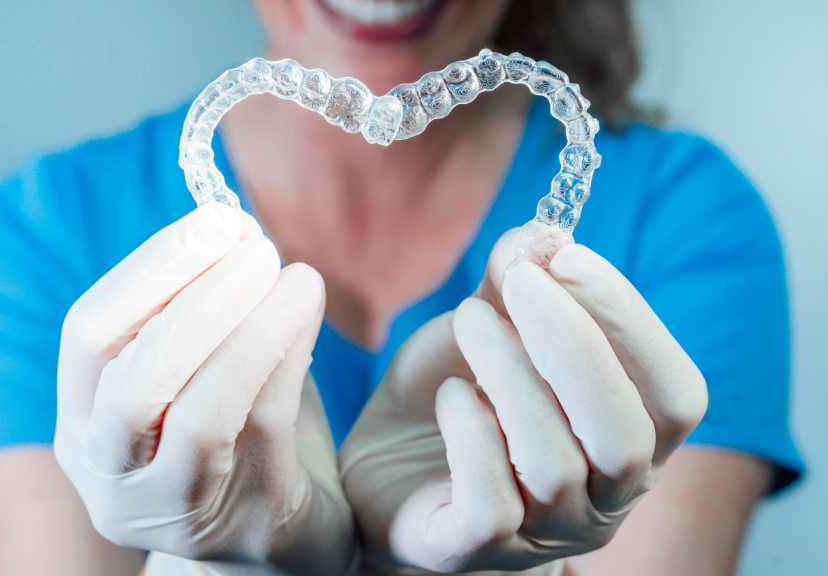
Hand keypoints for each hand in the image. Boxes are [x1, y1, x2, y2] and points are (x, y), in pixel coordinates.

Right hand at [54, 204, 354, 575]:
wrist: (281, 539)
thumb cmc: (240, 438)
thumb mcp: (205, 371)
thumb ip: (208, 310)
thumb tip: (236, 225)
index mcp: (86, 423)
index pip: (89, 336)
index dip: (151, 270)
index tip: (216, 219)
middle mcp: (111, 473)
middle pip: (131, 380)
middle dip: (195, 297)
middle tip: (254, 244)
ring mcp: (171, 508)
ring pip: (196, 413)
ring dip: (247, 328)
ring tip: (294, 273)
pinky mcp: (242, 522)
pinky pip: (261, 429)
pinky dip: (285, 356)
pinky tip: (307, 311)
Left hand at [339, 230, 707, 572]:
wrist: (383, 462)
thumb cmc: (456, 393)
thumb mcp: (489, 326)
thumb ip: (517, 284)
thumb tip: (539, 236)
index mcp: (629, 440)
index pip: (675, 393)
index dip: (630, 321)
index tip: (568, 257)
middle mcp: (603, 499)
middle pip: (626, 435)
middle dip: (574, 343)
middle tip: (518, 281)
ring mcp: (543, 535)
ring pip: (556, 465)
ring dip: (510, 375)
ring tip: (470, 321)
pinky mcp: (476, 551)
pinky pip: (493, 506)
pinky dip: (473, 436)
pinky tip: (451, 396)